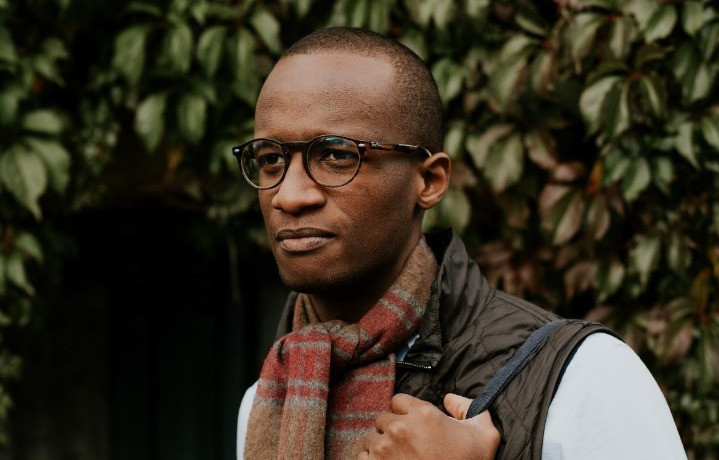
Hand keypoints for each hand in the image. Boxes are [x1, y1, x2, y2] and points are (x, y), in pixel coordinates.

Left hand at [358, 393, 499, 459]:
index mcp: (423, 413)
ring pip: (372, 438)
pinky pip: (362, 457)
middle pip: (383, 418)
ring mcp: (385, 448)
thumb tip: (449, 399)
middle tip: (407, 443)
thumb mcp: (485, 434)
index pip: (398, 400)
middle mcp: (400, 427)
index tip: (414, 424)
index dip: (406, 412)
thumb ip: (468, 407)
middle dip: (393, 428)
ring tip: (398, 457)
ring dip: (381, 445)